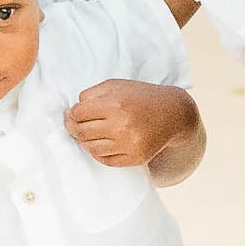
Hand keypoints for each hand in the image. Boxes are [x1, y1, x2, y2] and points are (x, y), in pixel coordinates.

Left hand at [64, 77, 195, 169]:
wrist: (173, 113)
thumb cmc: (142, 96)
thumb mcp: (116, 85)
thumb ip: (92, 94)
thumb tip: (73, 110)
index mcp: (116, 104)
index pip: (79, 113)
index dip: (71, 114)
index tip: (70, 113)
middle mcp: (122, 126)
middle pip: (82, 132)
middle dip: (72, 128)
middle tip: (71, 125)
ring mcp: (130, 144)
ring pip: (92, 148)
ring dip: (84, 141)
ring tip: (85, 134)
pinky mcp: (136, 158)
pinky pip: (107, 160)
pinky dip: (98, 153)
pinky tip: (98, 144)